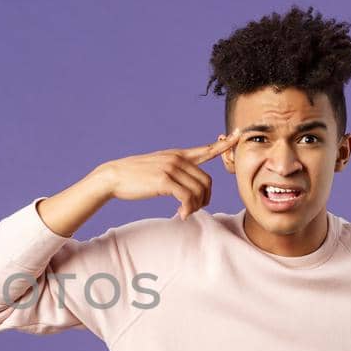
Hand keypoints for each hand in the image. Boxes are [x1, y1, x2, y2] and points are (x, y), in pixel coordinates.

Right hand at [82, 129, 240, 219]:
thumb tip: (186, 185)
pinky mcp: (164, 180)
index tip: (237, 135)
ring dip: (195, 206)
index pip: (206, 149)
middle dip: (205, 198)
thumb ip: (174, 171)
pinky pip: (187, 197)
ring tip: (185, 213)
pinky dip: (186, 209)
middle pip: (207, 180)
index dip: (224, 144)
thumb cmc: (134, 176)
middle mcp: (177, 159)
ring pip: (198, 190)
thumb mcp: (157, 167)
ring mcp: (171, 168)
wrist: (113, 176)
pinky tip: (180, 214)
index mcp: (178, 155)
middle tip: (194, 209)